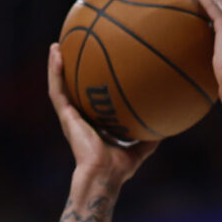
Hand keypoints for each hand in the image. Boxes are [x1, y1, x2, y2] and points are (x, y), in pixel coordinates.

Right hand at [47, 44, 159, 183]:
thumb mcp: (141, 149)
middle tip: (70, 49)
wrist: (104, 176)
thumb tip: (167, 124)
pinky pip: (57, 90)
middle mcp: (79, 118)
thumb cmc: (119, 168)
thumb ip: (150, 137)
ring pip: (59, 86)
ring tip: (56, 45)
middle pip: (71, 89)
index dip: (88, 84)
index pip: (88, 99)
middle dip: (69, 70)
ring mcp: (70, 117)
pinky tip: (56, 54)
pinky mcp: (66, 116)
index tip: (92, 66)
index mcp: (92, 124)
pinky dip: (55, 72)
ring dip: (56, 66)